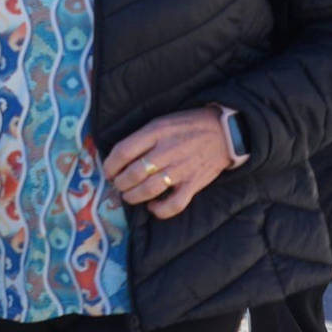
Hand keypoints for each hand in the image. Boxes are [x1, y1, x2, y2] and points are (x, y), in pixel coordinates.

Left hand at [104, 108, 231, 219]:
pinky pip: (174, 205)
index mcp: (156, 132)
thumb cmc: (187, 125)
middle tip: (118, 184)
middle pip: (133, 173)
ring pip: (148, 190)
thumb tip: (119, 157)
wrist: (223, 132)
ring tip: (128, 195)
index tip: (108, 171)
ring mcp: (181, 170)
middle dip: (119, 183)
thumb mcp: (161, 122)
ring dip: (133, 196)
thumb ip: (141, 137)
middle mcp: (167, 151)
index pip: (123, 151)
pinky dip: (159, 210)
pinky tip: (152, 206)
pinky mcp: (194, 184)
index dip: (110, 165)